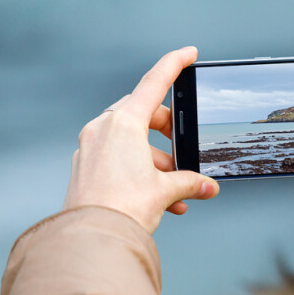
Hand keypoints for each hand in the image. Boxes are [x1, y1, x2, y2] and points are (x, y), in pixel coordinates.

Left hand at [63, 47, 218, 233]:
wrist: (91, 241)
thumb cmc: (122, 208)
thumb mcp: (165, 190)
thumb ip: (190, 182)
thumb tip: (207, 187)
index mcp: (123, 124)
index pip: (154, 82)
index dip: (174, 64)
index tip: (188, 53)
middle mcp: (103, 130)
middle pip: (144, 114)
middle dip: (169, 132)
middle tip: (185, 147)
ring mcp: (90, 148)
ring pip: (132, 141)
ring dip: (158, 161)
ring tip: (176, 190)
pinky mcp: (85, 168)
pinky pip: (118, 158)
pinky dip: (140, 171)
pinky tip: (158, 198)